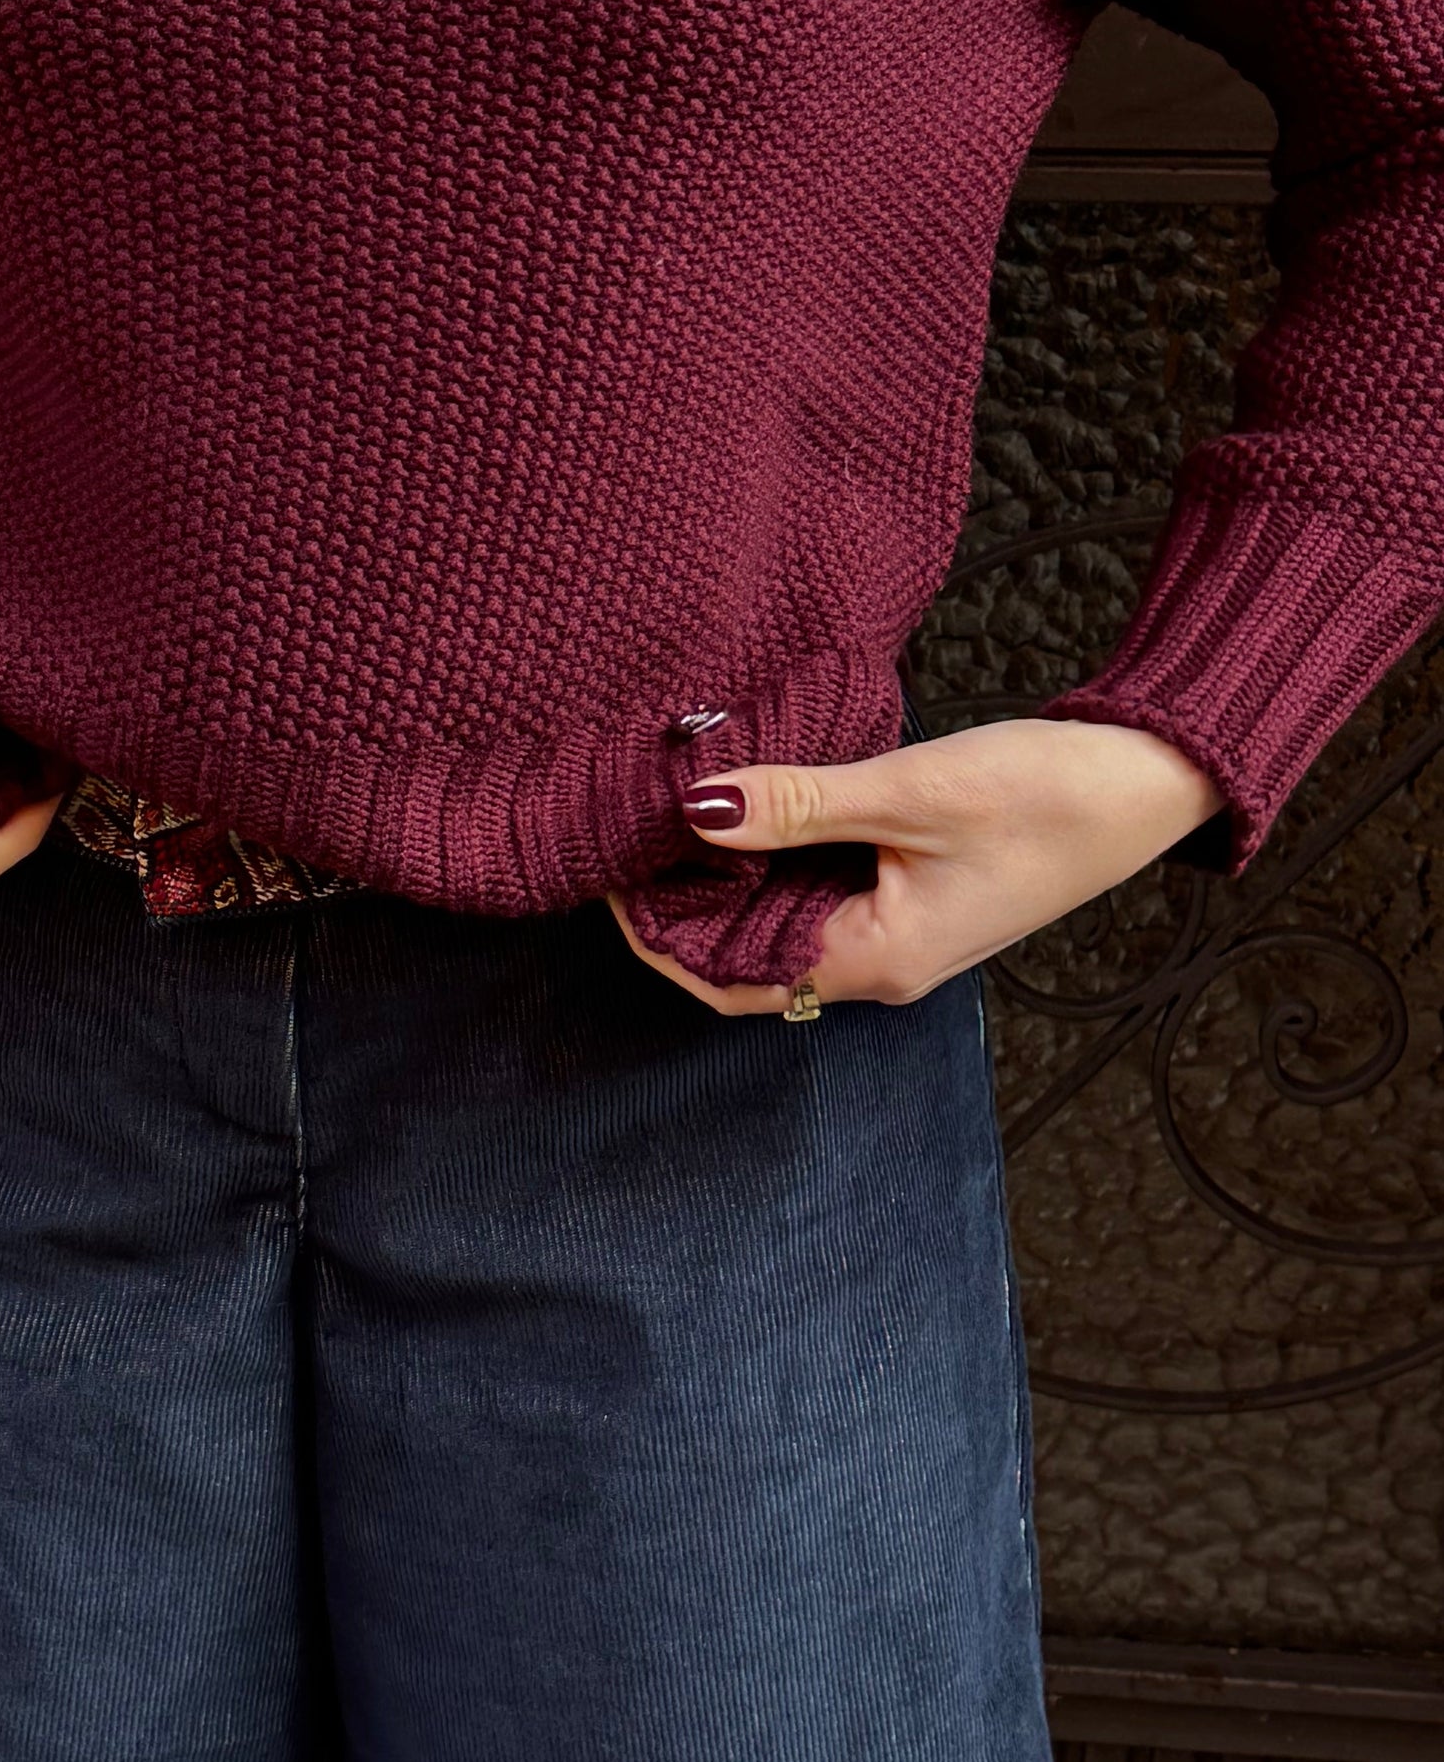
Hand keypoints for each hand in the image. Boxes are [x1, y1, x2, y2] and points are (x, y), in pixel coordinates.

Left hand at [611, 715, 1220, 1012]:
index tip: (612, 872)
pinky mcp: (911, 900)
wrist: (1149, 783)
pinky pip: (816, 899)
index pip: (729, 978)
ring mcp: (897, 937)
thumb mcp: (911, 792)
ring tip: (672, 818)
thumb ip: (799, 805)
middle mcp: (880, 967)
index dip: (659, 936)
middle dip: (679, 912)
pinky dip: (771, 865)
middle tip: (628, 836)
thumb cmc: (1049, 793)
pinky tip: (747, 811)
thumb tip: (697, 810)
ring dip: (724, 886)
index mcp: (876, 961)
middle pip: (744, 964)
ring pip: (778, 930)